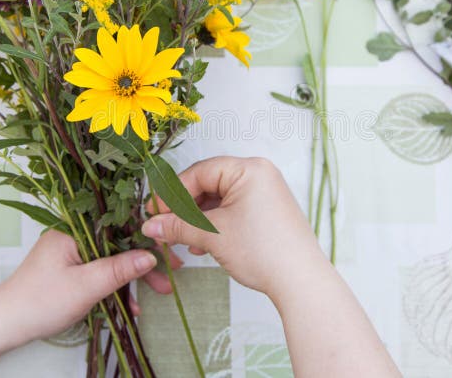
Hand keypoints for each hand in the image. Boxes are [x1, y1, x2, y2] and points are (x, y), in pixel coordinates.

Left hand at [0, 229, 157, 345]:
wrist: (5, 325)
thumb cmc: (39, 302)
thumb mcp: (85, 286)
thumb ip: (119, 269)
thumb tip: (150, 255)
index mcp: (73, 228)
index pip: (118, 224)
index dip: (147, 237)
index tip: (168, 252)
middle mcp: (74, 234)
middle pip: (119, 241)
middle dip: (146, 259)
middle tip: (170, 274)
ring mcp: (74, 252)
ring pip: (113, 258)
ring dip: (135, 275)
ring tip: (159, 292)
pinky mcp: (73, 269)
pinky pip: (102, 271)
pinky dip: (118, 285)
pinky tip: (132, 304)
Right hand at [141, 156, 327, 297]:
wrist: (300, 281)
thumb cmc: (263, 251)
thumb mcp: (213, 235)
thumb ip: (178, 226)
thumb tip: (151, 225)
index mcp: (249, 169)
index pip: (199, 173)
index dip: (173, 193)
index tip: (154, 212)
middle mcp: (260, 175)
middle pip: (209, 184)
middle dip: (185, 209)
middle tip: (165, 226)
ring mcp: (266, 193)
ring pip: (219, 200)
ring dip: (198, 220)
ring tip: (184, 241)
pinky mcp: (267, 211)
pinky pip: (233, 210)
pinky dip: (215, 225)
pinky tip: (203, 245)